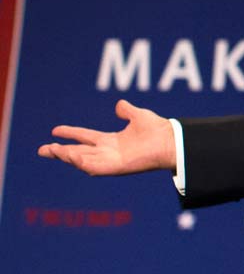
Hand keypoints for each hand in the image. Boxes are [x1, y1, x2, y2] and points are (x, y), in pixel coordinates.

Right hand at [38, 99, 175, 175]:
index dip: (71, 133)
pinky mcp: (116, 167)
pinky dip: (82, 162)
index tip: (55, 130)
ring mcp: (111, 161)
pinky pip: (94, 167)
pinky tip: (71, 155)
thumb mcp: (138, 115)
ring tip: (52, 150)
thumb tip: (119, 105)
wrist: (170, 140)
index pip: (86, 137)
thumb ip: (126, 110)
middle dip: (60, 151)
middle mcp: (108, 152)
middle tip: (42, 149)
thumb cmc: (158, 130)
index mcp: (112, 141)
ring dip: (67, 156)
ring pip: (82, 160)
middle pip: (78, 152)